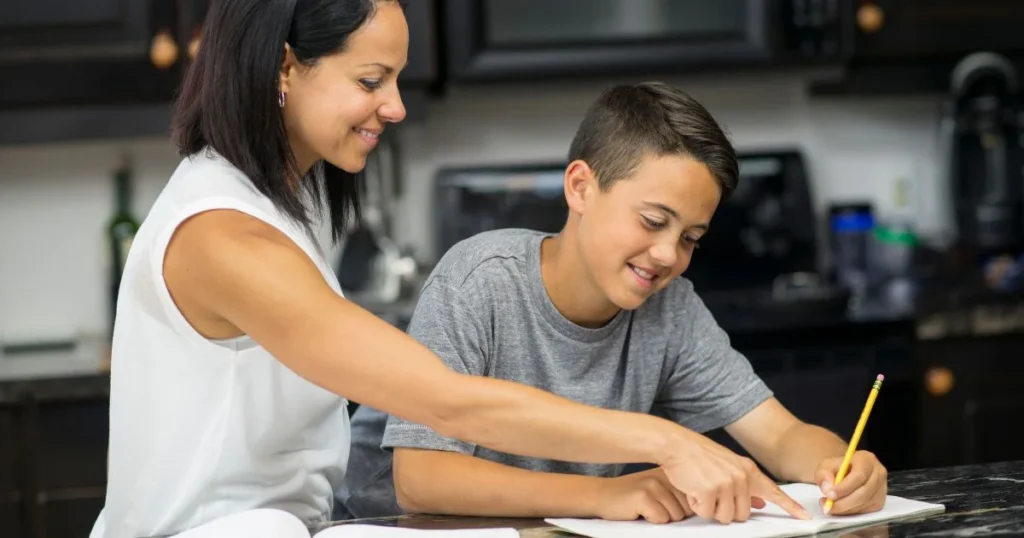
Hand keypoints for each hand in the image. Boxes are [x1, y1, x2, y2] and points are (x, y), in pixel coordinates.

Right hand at [591, 468, 693, 523]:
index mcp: (670, 474)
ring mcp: (653, 485)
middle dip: (673, 515)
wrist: (602, 495)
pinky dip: (651, 520)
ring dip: (662, 518)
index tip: (667, 505)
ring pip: (676, 515)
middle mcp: (663, 476)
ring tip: (646, 509)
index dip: (684, 509)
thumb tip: (702, 507)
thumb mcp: (658, 489)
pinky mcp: (643, 496)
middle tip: (654, 507)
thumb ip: (677, 493)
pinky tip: (640, 511)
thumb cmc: (631, 496)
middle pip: (687, 509)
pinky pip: (661, 518)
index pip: (694, 498)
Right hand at [662, 432, 810, 523]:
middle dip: (725, 510)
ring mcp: (727, 484)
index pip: (774, 491)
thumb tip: (759, 503)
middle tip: (711, 493)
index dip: (790, 507)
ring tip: (702, 489)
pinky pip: (707, 513)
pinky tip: (693, 489)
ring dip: (710, 509)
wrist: (677, 444)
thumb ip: (745, 484)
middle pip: (742, 514)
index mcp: (748, 470)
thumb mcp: (727, 465)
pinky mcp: (711, 490)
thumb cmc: (698, 455)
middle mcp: (741, 477)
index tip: (804, 516)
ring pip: (725, 517)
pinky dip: (697, 505)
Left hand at [816, 451, 887, 514]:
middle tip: (827, 505)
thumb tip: (828, 488)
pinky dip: (850, 512)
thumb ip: (823, 474)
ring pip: (864, 503)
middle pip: (863, 492)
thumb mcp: (826, 465)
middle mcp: (878, 473)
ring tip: (829, 506)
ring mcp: (881, 489)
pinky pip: (865, 511)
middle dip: (843, 502)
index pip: (859, 476)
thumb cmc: (838, 468)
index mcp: (866, 459)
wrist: (847, 473)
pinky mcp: (879, 502)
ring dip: (845, 509)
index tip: (829, 495)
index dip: (844, 488)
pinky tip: (839, 508)